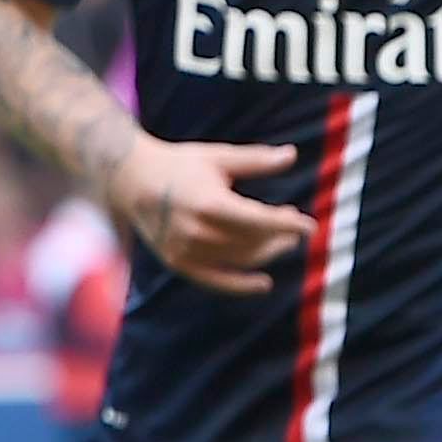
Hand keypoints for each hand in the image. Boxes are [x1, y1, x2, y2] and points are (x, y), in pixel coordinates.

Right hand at [101, 131, 316, 298]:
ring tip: (281, 242)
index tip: (310, 226)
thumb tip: (292, 155)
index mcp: (209, 203)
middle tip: (294, 229)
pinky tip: (264, 283)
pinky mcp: (178, 262)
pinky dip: (241, 286)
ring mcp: (186, 250)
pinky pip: (216, 281)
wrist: (131, 180)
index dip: (288, 225)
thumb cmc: (180, 165)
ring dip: (267, 254)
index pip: (260, 221)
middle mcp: (197, 231)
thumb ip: (255, 160)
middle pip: (254, 243)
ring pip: (240, 260)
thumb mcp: (218, 157)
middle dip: (280, 237)